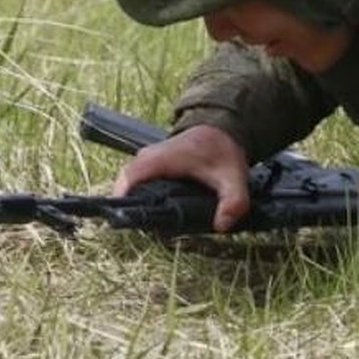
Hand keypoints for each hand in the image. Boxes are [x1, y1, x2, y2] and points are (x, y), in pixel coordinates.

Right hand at [110, 124, 250, 231]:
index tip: (128, 219)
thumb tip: (221, 224)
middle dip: (130, 207)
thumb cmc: (222, 151)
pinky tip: (152, 212)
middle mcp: (151, 156)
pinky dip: (137, 195)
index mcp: (166, 157)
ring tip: (150, 224)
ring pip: (128, 182)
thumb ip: (233, 201)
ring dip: (133, 202)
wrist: (220, 130)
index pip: (133, 174)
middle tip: (147, 228)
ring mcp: (147, 159)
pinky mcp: (148, 164)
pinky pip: (134, 180)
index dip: (124, 196)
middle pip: (126, 183)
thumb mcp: (233, 177)